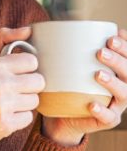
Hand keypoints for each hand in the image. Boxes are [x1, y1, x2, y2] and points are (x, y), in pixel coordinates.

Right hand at [0, 26, 44, 150]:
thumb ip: (3, 39)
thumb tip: (28, 29)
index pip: (32, 61)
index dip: (25, 68)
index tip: (15, 73)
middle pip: (38, 81)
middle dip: (28, 87)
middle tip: (12, 90)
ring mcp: (1, 105)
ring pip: (35, 100)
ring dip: (24, 103)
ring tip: (7, 104)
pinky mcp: (5, 124)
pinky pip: (29, 118)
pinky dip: (19, 118)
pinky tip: (4, 116)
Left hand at [42, 28, 126, 144]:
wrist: (62, 115)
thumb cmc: (65, 84)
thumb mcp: (64, 64)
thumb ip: (57, 48)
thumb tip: (32, 30)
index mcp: (115, 70)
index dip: (125, 46)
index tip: (113, 36)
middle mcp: (121, 86)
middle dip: (118, 60)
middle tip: (100, 52)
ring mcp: (115, 104)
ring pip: (124, 94)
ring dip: (113, 83)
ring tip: (98, 74)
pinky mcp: (106, 120)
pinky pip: (109, 117)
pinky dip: (102, 111)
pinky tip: (92, 104)